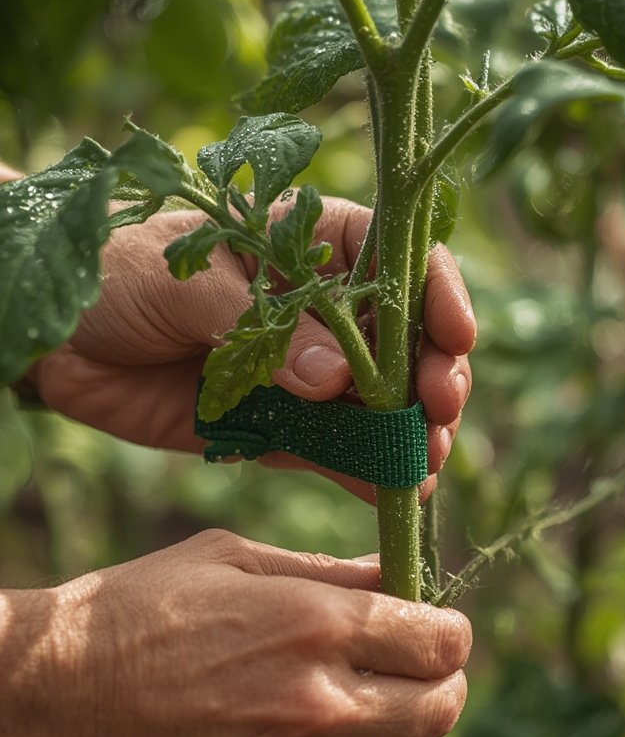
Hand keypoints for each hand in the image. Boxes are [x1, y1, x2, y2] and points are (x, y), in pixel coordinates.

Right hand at [0, 532, 470, 736]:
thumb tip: (394, 574)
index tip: (442, 634)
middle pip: (436, 711)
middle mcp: (307, 701)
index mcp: (311, 621)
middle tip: (426, 681)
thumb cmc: (134, 606)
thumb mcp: (230, 558)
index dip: (454, 635)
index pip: (438, 639)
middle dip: (446, 691)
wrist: (41, 688)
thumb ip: (323, 571)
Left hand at [26, 198, 475, 499]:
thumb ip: (261, 324)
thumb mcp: (183, 278)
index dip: (436, 294)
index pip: (395, 259)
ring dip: (411, 431)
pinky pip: (333, 450)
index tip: (456, 335)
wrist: (55, 338)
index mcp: (305, 245)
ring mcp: (303, 372)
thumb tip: (337, 376)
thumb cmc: (114, 275)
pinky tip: (396, 491)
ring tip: (425, 460)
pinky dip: (367, 471)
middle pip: (404, 340)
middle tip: (440, 409)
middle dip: (434, 373)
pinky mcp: (277, 426)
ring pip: (379, 403)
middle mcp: (319, 311)